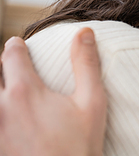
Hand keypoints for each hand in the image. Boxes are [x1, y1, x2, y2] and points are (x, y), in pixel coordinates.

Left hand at [0, 28, 106, 155]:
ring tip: (11, 94)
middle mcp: (1, 108)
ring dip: (0, 90)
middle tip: (12, 68)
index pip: (11, 56)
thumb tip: (85, 32)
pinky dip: (1, 112)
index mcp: (25, 92)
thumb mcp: (91, 102)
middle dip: (1, 68)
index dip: (15, 47)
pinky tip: (10, 120)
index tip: (18, 44)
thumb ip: (86, 64)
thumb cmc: (80, 145)